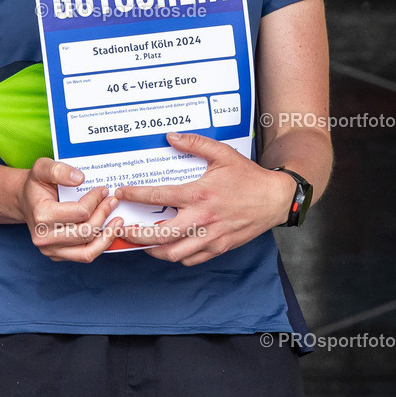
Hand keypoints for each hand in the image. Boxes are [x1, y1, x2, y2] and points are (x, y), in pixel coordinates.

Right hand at [19, 157, 121, 261]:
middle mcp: (44, 238)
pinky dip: (100, 245)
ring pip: (87, 251)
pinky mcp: (59, 255)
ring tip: (118, 221)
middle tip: (113, 201)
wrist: (26, 201)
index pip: (80, 212)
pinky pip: (85, 256)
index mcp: (42, 216)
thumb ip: (58, 170)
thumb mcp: (42, 168)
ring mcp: (51, 250)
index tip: (103, 189)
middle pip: (86, 232)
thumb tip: (80, 179)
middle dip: (104, 214)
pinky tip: (109, 231)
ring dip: (107, 235)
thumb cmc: (36, 185)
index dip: (96, 200)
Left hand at [114, 131, 295, 265]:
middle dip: (134, 235)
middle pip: (159, 235)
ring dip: (152, 249)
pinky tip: (168, 246)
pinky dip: (175, 255)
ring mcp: (210, 237)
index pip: (159, 196)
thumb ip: (195, 144)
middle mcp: (202, 219)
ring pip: (172, 254)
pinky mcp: (218, 248)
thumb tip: (170, 137)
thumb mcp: (222, 154)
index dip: (135, 195)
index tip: (121, 192)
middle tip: (120, 229)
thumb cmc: (248, 177)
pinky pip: (190, 259)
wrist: (275, 200)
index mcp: (199, 195)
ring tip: (141, 241)